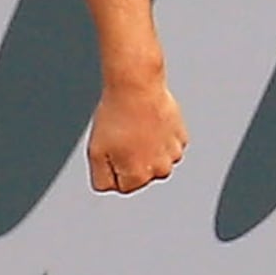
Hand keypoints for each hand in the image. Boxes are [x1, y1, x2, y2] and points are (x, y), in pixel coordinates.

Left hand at [86, 76, 188, 193]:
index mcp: (138, 177)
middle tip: (123, 136)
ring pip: (156, 159)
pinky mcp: (181, 137)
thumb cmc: (115, 116)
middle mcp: (160, 170)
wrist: (136, 86)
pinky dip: (159, 135)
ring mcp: (173, 153)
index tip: (111, 147)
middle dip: (131, 160)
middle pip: (141, 173)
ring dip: (147, 148)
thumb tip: (109, 188)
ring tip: (136, 127)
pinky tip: (149, 121)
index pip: (121, 185)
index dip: (112, 166)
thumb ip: (101, 180)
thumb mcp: (94, 153)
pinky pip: (167, 144)